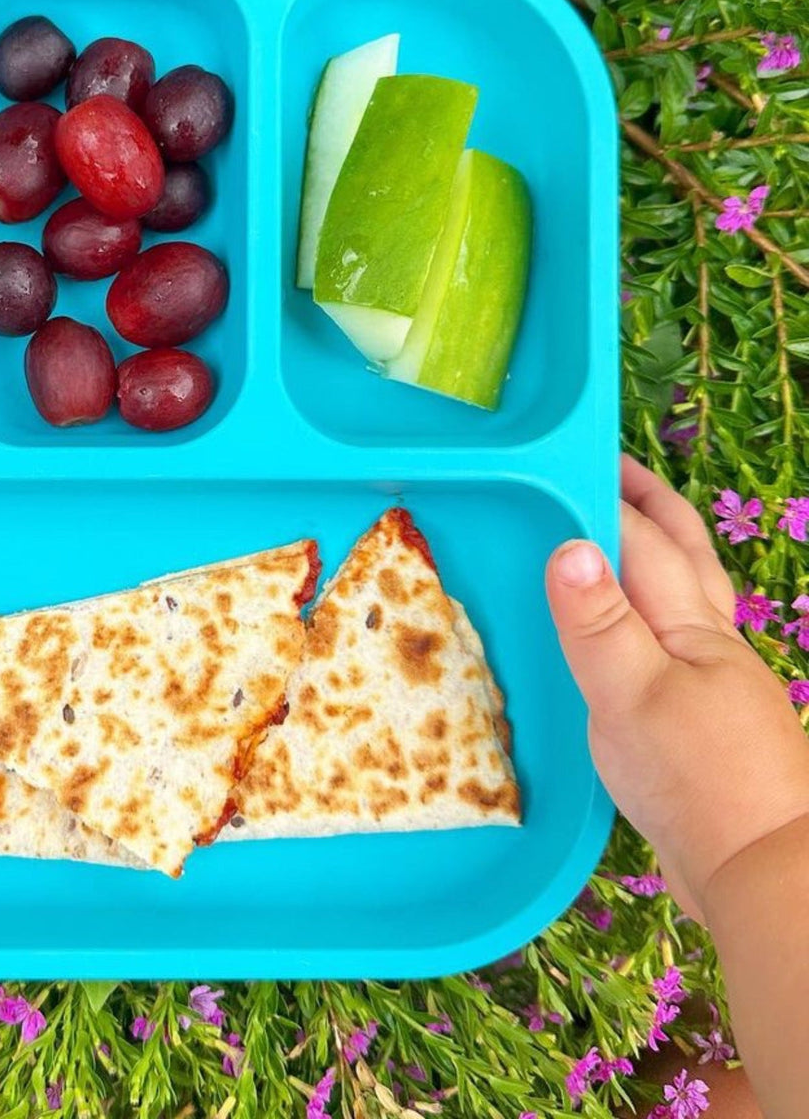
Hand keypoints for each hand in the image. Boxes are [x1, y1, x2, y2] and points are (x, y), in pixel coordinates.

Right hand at [546, 456, 808, 921]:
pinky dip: (647, 609)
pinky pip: (672, 638)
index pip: (643, 540)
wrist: (760, 872)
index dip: (607, 494)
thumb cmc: (696, 779)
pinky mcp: (702, 718)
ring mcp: (712, 680)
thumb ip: (598, 621)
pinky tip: (627, 630)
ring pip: (684, 594)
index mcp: (690, 624)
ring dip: (654, 551)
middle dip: (647, 504)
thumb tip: (571, 543)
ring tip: (617, 533)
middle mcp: (708, 641)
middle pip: (681, 552)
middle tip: (605, 469)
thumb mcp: (630, 695)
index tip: (569, 456)